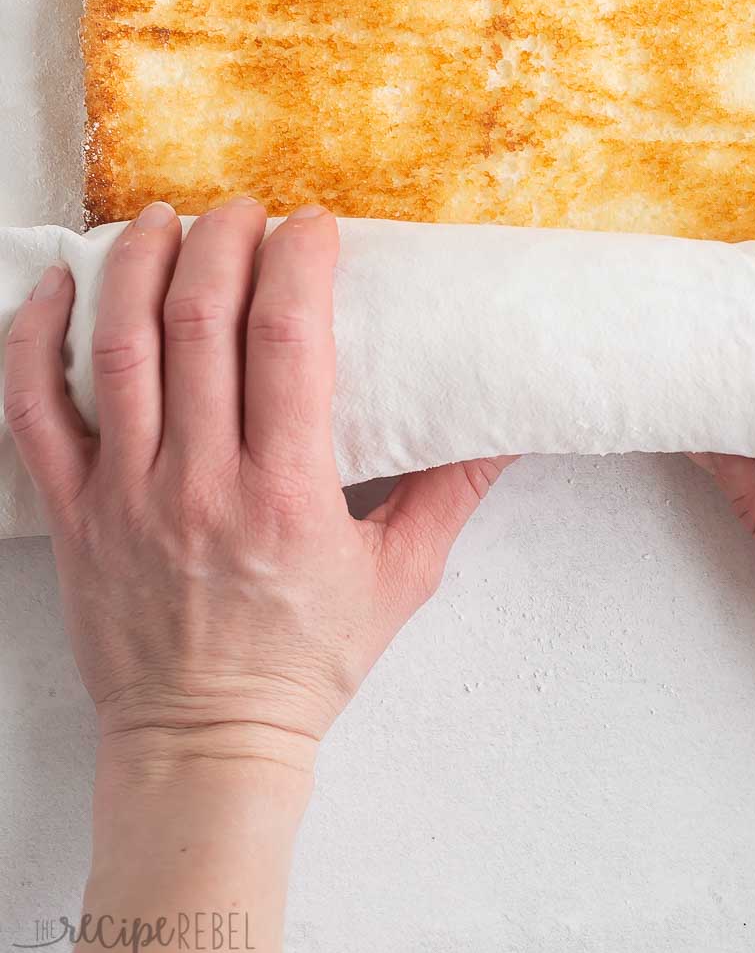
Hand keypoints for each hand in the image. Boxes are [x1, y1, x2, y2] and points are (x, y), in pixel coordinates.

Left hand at [4, 199, 513, 952]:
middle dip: (222, 242)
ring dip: (137, 266)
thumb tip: (510, 427)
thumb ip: (451, 493)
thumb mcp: (400, 579)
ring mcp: (125, 497)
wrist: (206, 744)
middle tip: (243, 209)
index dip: (298, 263)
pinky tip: (57, 289)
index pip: (288, 340)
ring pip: (118, 348)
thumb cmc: (305, 662)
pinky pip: (32, 412)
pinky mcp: (74, 515)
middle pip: (199, 323)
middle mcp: (199, 483)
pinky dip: (34, 342)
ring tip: (160, 220)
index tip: (313, 225)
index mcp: (284, 493)